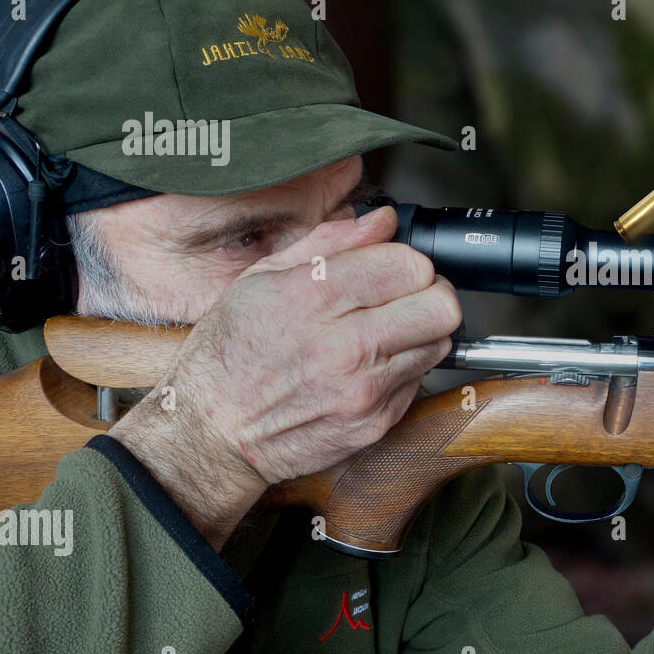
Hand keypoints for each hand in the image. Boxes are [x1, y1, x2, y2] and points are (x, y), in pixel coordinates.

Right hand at [111, 205, 460, 547]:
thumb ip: (330, 242)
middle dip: (431, 294)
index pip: (412, 265)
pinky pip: (419, 381)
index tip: (393, 268)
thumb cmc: (228, 353)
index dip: (408, 261)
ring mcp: (365, 390)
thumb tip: (381, 219)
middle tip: (407, 296)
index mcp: (316, 298)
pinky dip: (405, 369)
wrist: (210, 433)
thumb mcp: (261, 278)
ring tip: (384, 332)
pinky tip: (370, 366)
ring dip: (421, 332)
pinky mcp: (375, 423)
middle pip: (442, 307)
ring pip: (439, 344)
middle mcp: (347, 346)